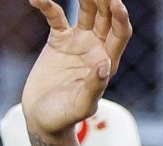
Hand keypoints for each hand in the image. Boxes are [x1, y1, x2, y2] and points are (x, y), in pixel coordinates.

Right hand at [22, 0, 131, 135]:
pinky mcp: (58, 40)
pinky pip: (55, 16)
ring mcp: (78, 42)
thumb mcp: (82, 105)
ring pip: (86, 11)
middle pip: (105, 17)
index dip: (120, 17)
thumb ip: (94, 87)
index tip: (117, 2)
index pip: (120, 33)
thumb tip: (105, 66)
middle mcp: (96, 48)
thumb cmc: (65, 116)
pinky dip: (47, 5)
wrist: (42, 117)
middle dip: (104, 0)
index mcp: (108, 62)